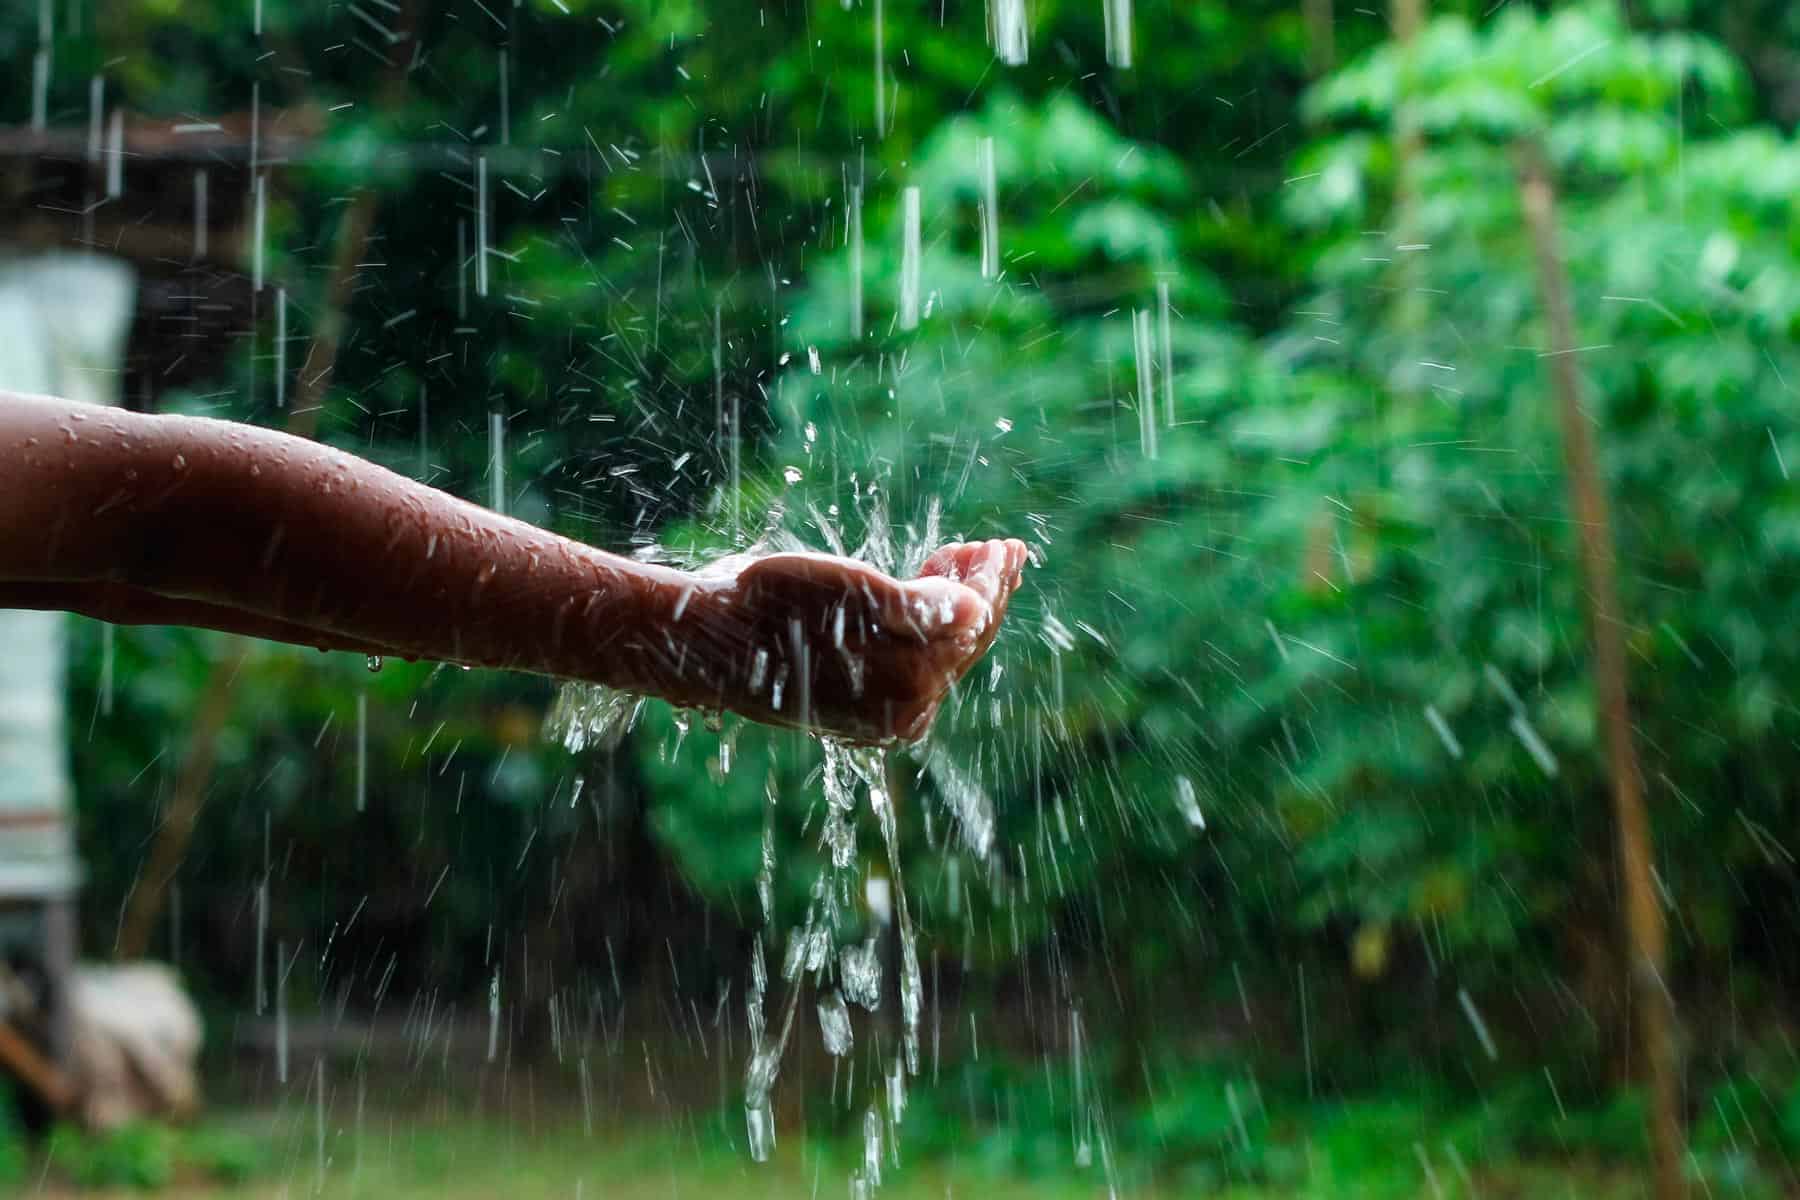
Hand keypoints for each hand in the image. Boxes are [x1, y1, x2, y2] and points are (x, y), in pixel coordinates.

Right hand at [711, 539, 1027, 741]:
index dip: (989, 581)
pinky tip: (928, 591)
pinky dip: (928, 624)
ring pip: (941, 652)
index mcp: (910, 683)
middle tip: (1003, 549)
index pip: (971, 623)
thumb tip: (976, 611)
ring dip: (958, 602)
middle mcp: (905, 710)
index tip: (1003, 545)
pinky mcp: (862, 706)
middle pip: (964, 642)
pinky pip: (915, 663)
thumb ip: (921, 604)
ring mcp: (884, 712)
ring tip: (964, 561)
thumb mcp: (853, 592)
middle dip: (984, 590)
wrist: (709, 642)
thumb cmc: (775, 607)